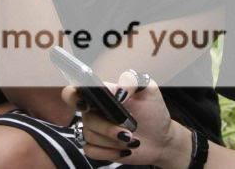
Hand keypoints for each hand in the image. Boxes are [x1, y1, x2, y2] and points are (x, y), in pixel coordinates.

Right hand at [61, 71, 187, 166]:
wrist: (161, 138)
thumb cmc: (154, 112)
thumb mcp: (148, 90)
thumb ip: (132, 82)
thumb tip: (117, 91)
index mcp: (103, 95)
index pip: (76, 91)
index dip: (73, 97)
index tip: (86, 105)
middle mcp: (95, 111)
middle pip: (87, 118)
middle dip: (108, 127)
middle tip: (127, 131)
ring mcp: (95, 130)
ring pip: (89, 136)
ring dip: (113, 141)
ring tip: (131, 139)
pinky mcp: (97, 147)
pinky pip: (91, 151)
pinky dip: (109, 152)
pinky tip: (124, 149)